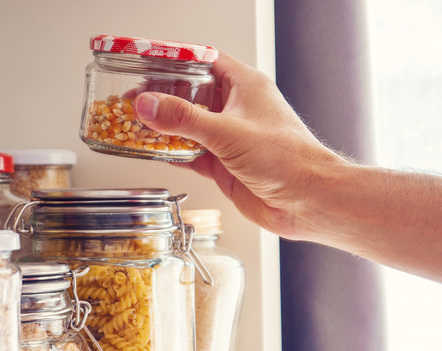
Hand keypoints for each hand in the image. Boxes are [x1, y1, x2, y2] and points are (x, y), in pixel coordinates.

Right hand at [133, 51, 346, 239]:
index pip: (204, 59)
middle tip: (134, 96)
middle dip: (163, 94)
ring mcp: (230, 137)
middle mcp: (236, 108)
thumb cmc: (287, 159)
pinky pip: (191, 153)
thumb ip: (184, 118)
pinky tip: (153, 150)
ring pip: (189, 124)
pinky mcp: (224, 164)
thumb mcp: (227, 132)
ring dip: (164, 125)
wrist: (307, 201)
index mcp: (244, 85)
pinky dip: (172, 152)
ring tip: (135, 122)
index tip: (148, 61)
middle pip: (191, 92)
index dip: (176, 59)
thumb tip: (148, 104)